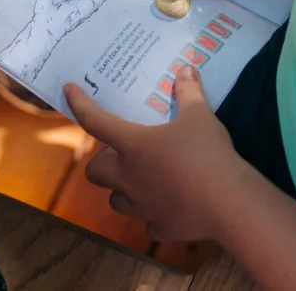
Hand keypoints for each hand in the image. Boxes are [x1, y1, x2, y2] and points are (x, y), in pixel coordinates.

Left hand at [64, 65, 239, 240]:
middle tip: (122, 151)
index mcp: (132, 145)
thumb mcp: (199, 115)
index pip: (95, 121)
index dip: (78, 104)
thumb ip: (189, 91)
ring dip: (123, 188)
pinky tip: (169, 204)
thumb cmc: (206, 152)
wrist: (227, 202)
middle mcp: (128, 178)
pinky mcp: (159, 227)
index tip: (68, 91)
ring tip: (143, 177)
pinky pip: (147, 220)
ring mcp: (141, 206)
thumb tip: (186, 68)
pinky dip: (153, 211)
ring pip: (116, 200)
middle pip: (95, 172)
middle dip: (102, 161)